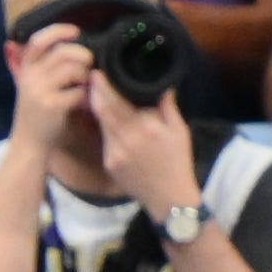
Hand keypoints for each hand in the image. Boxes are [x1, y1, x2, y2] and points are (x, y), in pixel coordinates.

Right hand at [8, 28, 94, 148]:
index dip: (58, 31)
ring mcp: (39, 91)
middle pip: (64, 52)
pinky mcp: (52, 106)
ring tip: (85, 85)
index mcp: (27, 68)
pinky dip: (86, 94)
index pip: (38, 41)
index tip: (75, 32)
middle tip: (89, 65)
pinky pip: (79, 91)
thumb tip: (75, 43)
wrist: (30, 142)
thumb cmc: (39, 110)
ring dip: (86, 75)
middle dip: (83, 56)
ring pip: (74, 70)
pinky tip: (83, 100)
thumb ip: (47, 64)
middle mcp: (30, 77)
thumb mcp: (35, 83)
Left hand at [89, 72, 202, 211]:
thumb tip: (164, 87)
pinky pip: (105, 140)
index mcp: (145, 128)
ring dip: (98, 109)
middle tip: (91, 79)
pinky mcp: (109, 164)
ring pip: (101, 125)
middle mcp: (126, 139)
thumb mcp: (180, 131)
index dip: (103, 88)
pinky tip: (108, 121)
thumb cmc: (178, 162)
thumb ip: (169, 107)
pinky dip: (105, 127)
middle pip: (102, 111)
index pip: (116, 103)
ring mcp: (114, 153)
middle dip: (94, 93)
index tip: (97, 73)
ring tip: (96, 95)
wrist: (168, 197)